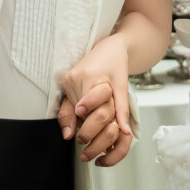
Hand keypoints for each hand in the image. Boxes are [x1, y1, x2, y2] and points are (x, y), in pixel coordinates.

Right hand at [57, 34, 132, 166]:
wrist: (109, 47)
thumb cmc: (117, 64)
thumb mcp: (123, 85)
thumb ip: (122, 108)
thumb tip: (124, 131)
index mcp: (92, 76)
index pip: (88, 103)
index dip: (88, 117)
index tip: (79, 133)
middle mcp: (76, 78)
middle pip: (80, 110)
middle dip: (86, 127)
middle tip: (88, 142)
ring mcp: (69, 79)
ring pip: (72, 109)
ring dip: (81, 121)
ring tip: (88, 132)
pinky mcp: (66, 81)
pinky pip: (67, 103)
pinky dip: (73, 115)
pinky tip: (76, 123)